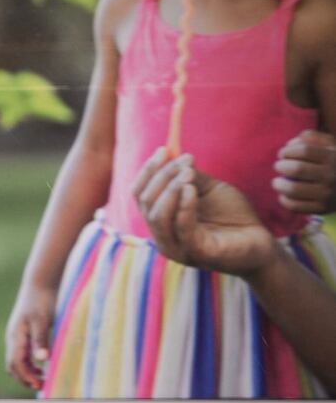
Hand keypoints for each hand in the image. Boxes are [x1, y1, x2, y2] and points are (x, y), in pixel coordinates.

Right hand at [5, 283, 56, 389]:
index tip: (39, 385)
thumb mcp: (42, 321)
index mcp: (15, 337)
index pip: (15, 364)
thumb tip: (42, 360)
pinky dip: (29, 364)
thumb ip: (41, 340)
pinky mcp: (23, 333)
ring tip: (43, 379)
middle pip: (13, 366)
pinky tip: (41, 365)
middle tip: (41, 386)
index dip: (26, 377)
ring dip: (27, 372)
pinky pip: (22, 354)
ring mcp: (17, 336)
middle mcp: (13, 338)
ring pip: (17, 361)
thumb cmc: (42, 300)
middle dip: (24, 378)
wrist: (39, 283)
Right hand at [133, 148, 278, 278]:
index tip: (163, 149)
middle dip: (162, 176)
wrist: (261, 242)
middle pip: (146, 202)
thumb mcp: (209, 190)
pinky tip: (191, 189)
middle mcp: (163, 237)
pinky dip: (184, 205)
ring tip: (188, 172)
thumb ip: (190, 177)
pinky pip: (182, 228)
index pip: (140, 195)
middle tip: (185, 160)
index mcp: (162, 222)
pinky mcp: (196, 253)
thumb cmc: (234, 217)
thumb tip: (174, 156)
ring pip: (157, 216)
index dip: (148, 171)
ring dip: (170, 188)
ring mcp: (177, 248)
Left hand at [273, 129, 335, 213]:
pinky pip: (295, 206)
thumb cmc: (333, 162)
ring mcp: (327, 194)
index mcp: (333, 158)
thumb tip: (290, 143)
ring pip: (293, 189)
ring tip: (276, 182)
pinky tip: (283, 195)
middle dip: (281, 166)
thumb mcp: (330, 146)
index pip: (304, 150)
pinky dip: (284, 200)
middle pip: (297, 169)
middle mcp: (331, 176)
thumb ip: (312, 138)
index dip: (288, 151)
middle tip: (278, 166)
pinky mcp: (322, 209)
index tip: (283, 154)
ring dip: (278, 184)